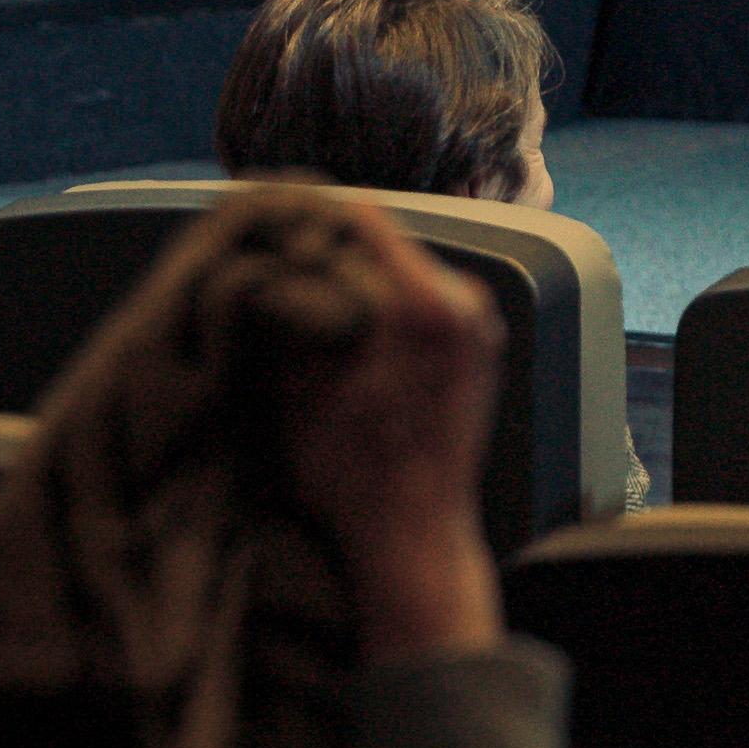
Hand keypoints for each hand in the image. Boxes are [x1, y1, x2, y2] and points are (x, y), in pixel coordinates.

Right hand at [284, 205, 508, 662]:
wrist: (413, 537)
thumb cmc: (353, 475)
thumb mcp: (297, 386)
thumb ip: (292, 309)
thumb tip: (272, 257)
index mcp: (427, 303)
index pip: (361, 219)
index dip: (307, 212)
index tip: (267, 210)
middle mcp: (466, 303)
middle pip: (385, 244)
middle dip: (330, 248)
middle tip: (276, 254)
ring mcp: (480, 324)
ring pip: (403, 272)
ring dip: (357, 278)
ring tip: (304, 294)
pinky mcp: (479, 347)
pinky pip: (424, 302)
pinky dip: (384, 305)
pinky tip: (344, 326)